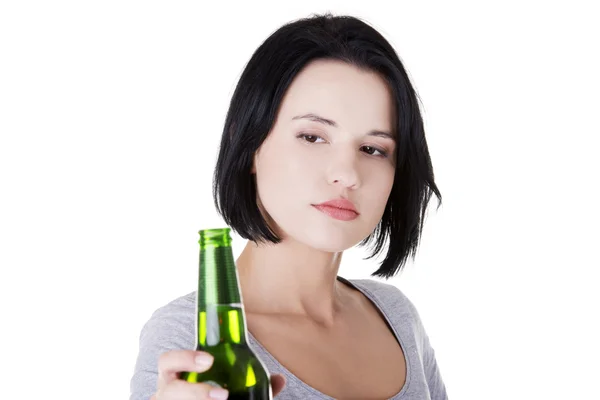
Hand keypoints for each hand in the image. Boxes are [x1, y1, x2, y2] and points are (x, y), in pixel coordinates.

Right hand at [150, 349, 285, 398]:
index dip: (184, 359)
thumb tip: (279, 380)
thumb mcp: (224, 383)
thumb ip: (249, 379)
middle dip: (194, 392)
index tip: (209, 360)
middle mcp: (167, 392)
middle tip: (223, 395)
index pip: (168, 361)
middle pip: (169, 391)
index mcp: (175, 374)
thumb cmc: (206, 391)